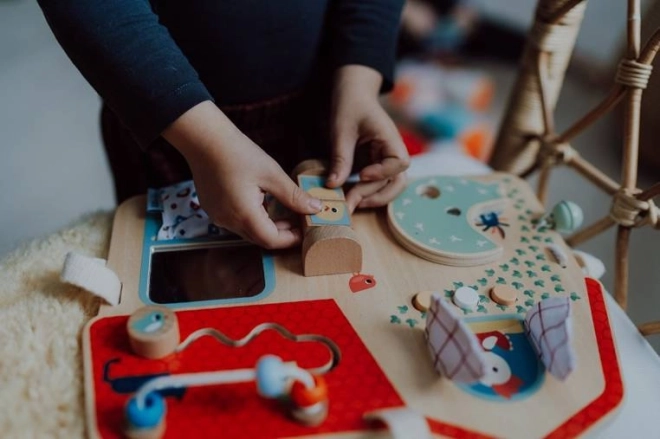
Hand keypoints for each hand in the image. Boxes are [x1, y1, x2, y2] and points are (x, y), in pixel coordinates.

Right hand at [164, 101, 321, 248]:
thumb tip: (316, 208)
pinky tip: (262, 203)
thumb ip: (294, 196)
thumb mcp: (272, 174)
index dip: (291, 239)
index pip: (272, 240)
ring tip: (284, 212)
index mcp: (244, 215)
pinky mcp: (212, 209)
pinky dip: (252, 219)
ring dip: (267, 226)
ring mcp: (217, 216)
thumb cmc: (238, 153)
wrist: (204, 139)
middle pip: (260, 239)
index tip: (305, 229)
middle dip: (281, 233)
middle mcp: (228, 221)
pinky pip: (236, 222)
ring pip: (248, 232)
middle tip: (299, 220)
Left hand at [327, 65, 408, 211]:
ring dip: (374, 199)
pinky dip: (368, 193)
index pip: (400, 163)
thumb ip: (340, 158)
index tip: (361, 175)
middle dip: (373, 194)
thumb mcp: (341, 130)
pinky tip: (351, 199)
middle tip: (349, 203)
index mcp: (391, 138)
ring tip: (352, 205)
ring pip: (391, 187)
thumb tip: (333, 185)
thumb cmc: (349, 104)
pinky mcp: (376, 165)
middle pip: (396, 182)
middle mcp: (393, 152)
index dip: (382, 173)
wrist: (351, 92)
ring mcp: (386, 160)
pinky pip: (378, 184)